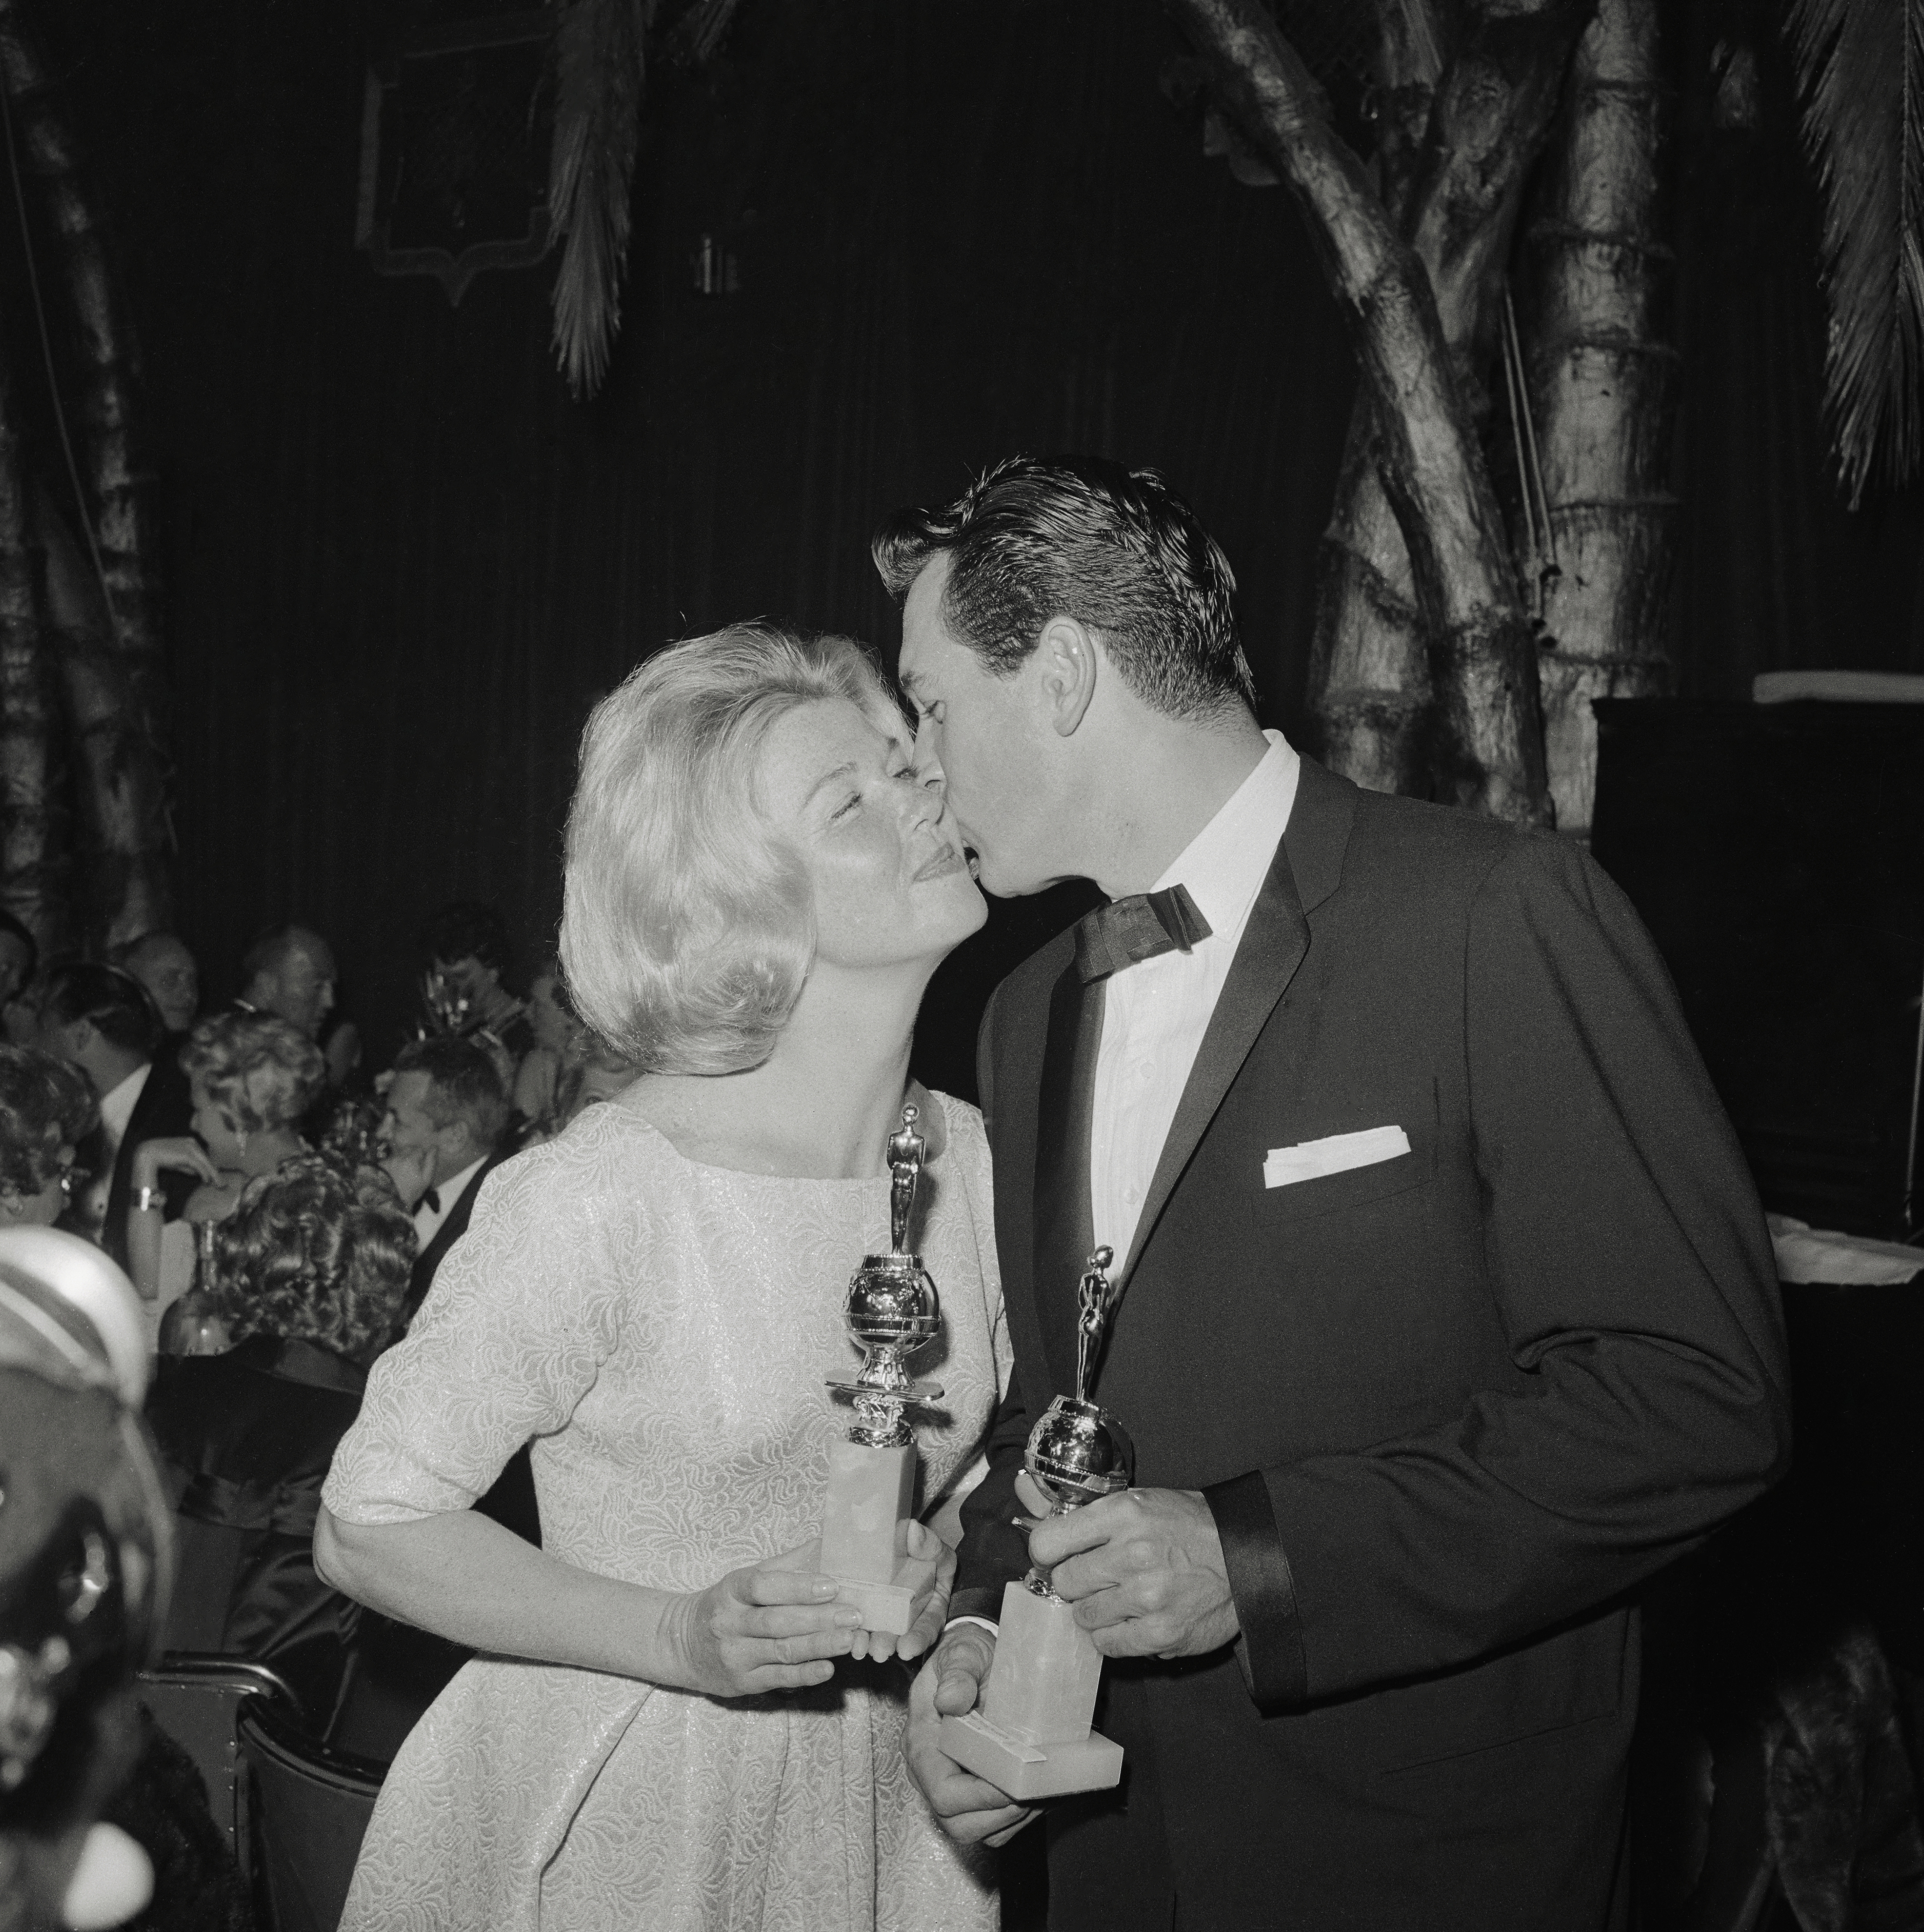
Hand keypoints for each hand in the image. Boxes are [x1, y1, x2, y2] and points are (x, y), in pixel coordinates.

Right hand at [131, 1137, 217, 1189]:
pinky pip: (199, 1166)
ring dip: (213, 1175)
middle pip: (207, 1159)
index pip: (203, 1156)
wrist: (147, 1153)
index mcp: (191, 1142)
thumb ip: (189, 1167)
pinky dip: (205, 1174)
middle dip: (214, 1172)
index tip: (216, 1176)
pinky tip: (207, 1181)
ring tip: (219, 1184)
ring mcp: (191, 1147)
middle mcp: (193, 1143)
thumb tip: (200, 1174)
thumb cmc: (161, 1158)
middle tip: (222, 1184)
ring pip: (206, 1163)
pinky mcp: (188, 1154)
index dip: (210, 1167)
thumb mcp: (178, 1162)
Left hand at [382, 1144, 434, 1211]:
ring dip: (404, 1157)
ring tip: (405, 1168)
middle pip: (409, 1148)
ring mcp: (389, 1159)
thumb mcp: (426, 1179)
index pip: (419, 1149)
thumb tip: (434, 1147)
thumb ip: (431, 1162)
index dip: (422, 1156)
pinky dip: (395, 1161)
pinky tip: (396, 1171)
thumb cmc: (412, 1191)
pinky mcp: (382, 1164)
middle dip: (413, 1154)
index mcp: (411, 1158)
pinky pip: (391, 1158)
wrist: (392, 1200)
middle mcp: (399, 1156)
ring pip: (400, 1152)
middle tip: (414, 1166)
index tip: (422, 1164)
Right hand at [668, 1539, 861, 1698]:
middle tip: (854, 1615)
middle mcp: (729, 1623)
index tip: (832, 1585)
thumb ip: (787, 1563)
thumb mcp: (747, 1578)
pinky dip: (803, 1674)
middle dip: (818, 1619)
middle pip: (776, 1621)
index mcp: (731, 1590)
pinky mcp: (742, 1683)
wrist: (682, 1644)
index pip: (762, 1587)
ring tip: (848, 1639)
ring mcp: (735, 1656)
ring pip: (780, 1651)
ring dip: (817, 1646)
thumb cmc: (728, 1605)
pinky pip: (777, 1678)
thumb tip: (827, 1541)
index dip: (797, 1586)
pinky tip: (827, 1669)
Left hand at [849, 1522, 952, 1663]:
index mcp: (933, 1601)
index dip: (919, 1637)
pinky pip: (858, 1618)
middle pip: (902, 1632)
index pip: (929, 1623)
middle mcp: (912, 1611)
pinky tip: (846, 1635)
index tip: (906, 1649)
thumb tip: (913, 1531)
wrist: (894, 1539)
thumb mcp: (931, 1544)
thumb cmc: (919, 1545)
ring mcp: (887, 1610)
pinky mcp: (864, 1606)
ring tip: (859, 1648)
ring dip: (869, 1640)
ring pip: (879, 1629)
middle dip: (889, 1642)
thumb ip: (928, 1542)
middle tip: (878, 1652)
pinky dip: (853, 1628)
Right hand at [904, 1626, 1038, 1846]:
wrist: (974, 1657)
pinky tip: (1039, 1792)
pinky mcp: (970, 1790)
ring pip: (977, 1829)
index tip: (1016, 1785)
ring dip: (1013, 1819)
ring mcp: (950, 1783)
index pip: (942, 1792)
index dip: (980, 1797)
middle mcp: (930, 1771)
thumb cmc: (967, 1652)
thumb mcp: (962, 1651)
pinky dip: (1017, 1817)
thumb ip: (958, 1671)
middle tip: (1036, 1791)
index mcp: (921, 1742)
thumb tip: (951, 1700)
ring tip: (1043, 1792)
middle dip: (1001, 1814)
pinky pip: (991, 1823)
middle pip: (958, 1823)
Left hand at [1023, 1478, 1238, 1659]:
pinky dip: (1115, 1636)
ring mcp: (1146, 1597)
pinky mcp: (1161, 1633)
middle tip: (1096, 1577)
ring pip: (1084, 1616)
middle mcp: (1132, 1553)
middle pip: (1064, 1582)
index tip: (1055, 1556)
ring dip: (1096, 1610)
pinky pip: (1109, 1645)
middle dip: (1075, 1582)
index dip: (1046, 1553)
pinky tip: (1133, 1620)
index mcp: (1123, 1513)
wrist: (1247, 1557)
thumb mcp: (1139, 1501)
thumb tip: (1022, 1494)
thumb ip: (1084, 1511)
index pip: (1048, 1541)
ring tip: (1121, 1597)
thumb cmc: (1188, 1525)